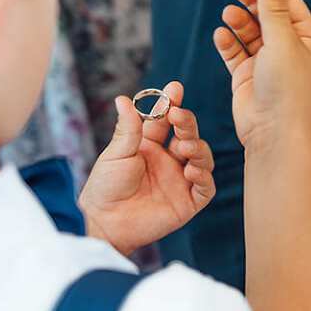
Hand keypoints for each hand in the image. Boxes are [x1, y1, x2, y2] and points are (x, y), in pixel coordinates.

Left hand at [79, 82, 215, 255]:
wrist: (104, 221)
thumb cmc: (105, 187)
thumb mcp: (115, 154)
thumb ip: (128, 128)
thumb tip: (123, 99)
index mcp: (150, 145)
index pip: (167, 120)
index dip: (172, 104)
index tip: (175, 89)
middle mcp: (168, 160)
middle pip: (187, 135)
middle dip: (187, 123)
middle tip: (178, 116)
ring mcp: (179, 180)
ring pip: (202, 158)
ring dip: (198, 148)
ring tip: (184, 146)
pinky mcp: (187, 202)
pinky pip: (205, 188)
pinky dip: (203, 177)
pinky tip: (191, 170)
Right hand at [213, 0, 310, 147]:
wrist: (273, 133)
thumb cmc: (286, 91)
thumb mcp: (282, 43)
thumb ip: (273, 10)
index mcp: (306, 39)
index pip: (287, 1)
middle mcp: (287, 49)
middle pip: (266, 13)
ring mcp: (266, 62)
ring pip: (249, 31)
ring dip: (238, 20)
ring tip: (228, 12)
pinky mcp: (247, 76)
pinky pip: (235, 52)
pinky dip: (228, 42)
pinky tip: (221, 34)